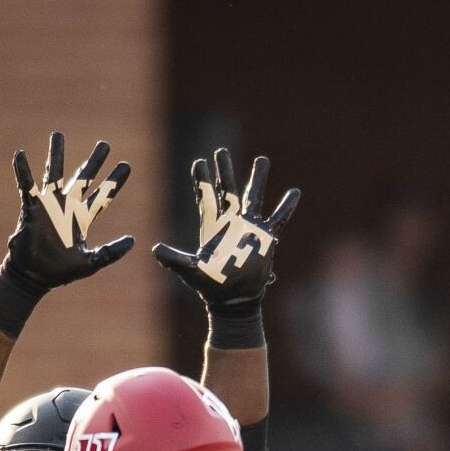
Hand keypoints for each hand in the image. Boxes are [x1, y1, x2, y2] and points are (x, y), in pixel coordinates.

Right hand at [6, 131, 132, 291]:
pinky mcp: (32, 208)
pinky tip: (20, 154)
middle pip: (83, 178)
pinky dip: (22, 171)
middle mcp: (67, 207)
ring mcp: (49, 205)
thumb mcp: (91, 263)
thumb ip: (111, 252)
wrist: (35, 276)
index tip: (126, 165)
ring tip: (57, 135)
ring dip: (55, 155)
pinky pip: (26, 186)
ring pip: (54, 174)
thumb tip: (133, 241)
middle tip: (104, 144)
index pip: (102, 195)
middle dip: (94, 161)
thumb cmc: (61, 271)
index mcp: (82, 218)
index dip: (114, 181)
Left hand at [153, 148, 299, 311]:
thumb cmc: (211, 286)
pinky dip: (286, 207)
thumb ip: (174, 259)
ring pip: (254, 196)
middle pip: (227, 190)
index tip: (199, 162)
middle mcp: (230, 222)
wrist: (234, 300)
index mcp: (212, 226)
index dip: (202, 180)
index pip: (206, 197)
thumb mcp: (191, 271)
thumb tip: (155, 250)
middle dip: (224, 171)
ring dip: (258, 178)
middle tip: (221, 151)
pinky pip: (278, 219)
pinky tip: (294, 192)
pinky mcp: (266, 238)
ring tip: (262, 159)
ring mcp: (249, 227)